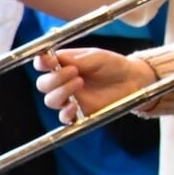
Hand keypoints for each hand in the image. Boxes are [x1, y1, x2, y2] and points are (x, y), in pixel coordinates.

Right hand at [35, 48, 155, 125]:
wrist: (131, 80)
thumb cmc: (113, 65)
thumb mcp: (99, 56)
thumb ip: (80, 59)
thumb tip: (60, 58)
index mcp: (63, 64)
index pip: (43, 64)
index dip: (41, 63)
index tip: (49, 61)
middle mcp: (62, 82)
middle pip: (43, 84)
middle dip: (54, 78)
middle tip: (73, 72)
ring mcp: (69, 98)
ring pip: (50, 100)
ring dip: (61, 92)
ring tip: (80, 82)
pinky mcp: (78, 112)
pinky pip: (63, 117)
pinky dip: (65, 112)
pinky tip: (75, 106)